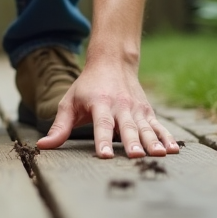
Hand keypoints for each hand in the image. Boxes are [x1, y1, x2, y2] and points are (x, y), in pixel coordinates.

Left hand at [36, 58, 178, 158]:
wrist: (112, 61)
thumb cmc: (86, 86)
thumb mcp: (70, 102)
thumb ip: (59, 126)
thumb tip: (43, 145)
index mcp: (99, 103)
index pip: (101, 124)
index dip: (102, 140)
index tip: (105, 155)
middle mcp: (120, 106)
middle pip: (127, 127)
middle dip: (132, 142)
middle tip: (136, 156)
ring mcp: (136, 109)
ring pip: (145, 127)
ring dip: (152, 142)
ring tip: (159, 155)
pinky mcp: (147, 112)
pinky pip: (158, 126)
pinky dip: (167, 137)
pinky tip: (173, 150)